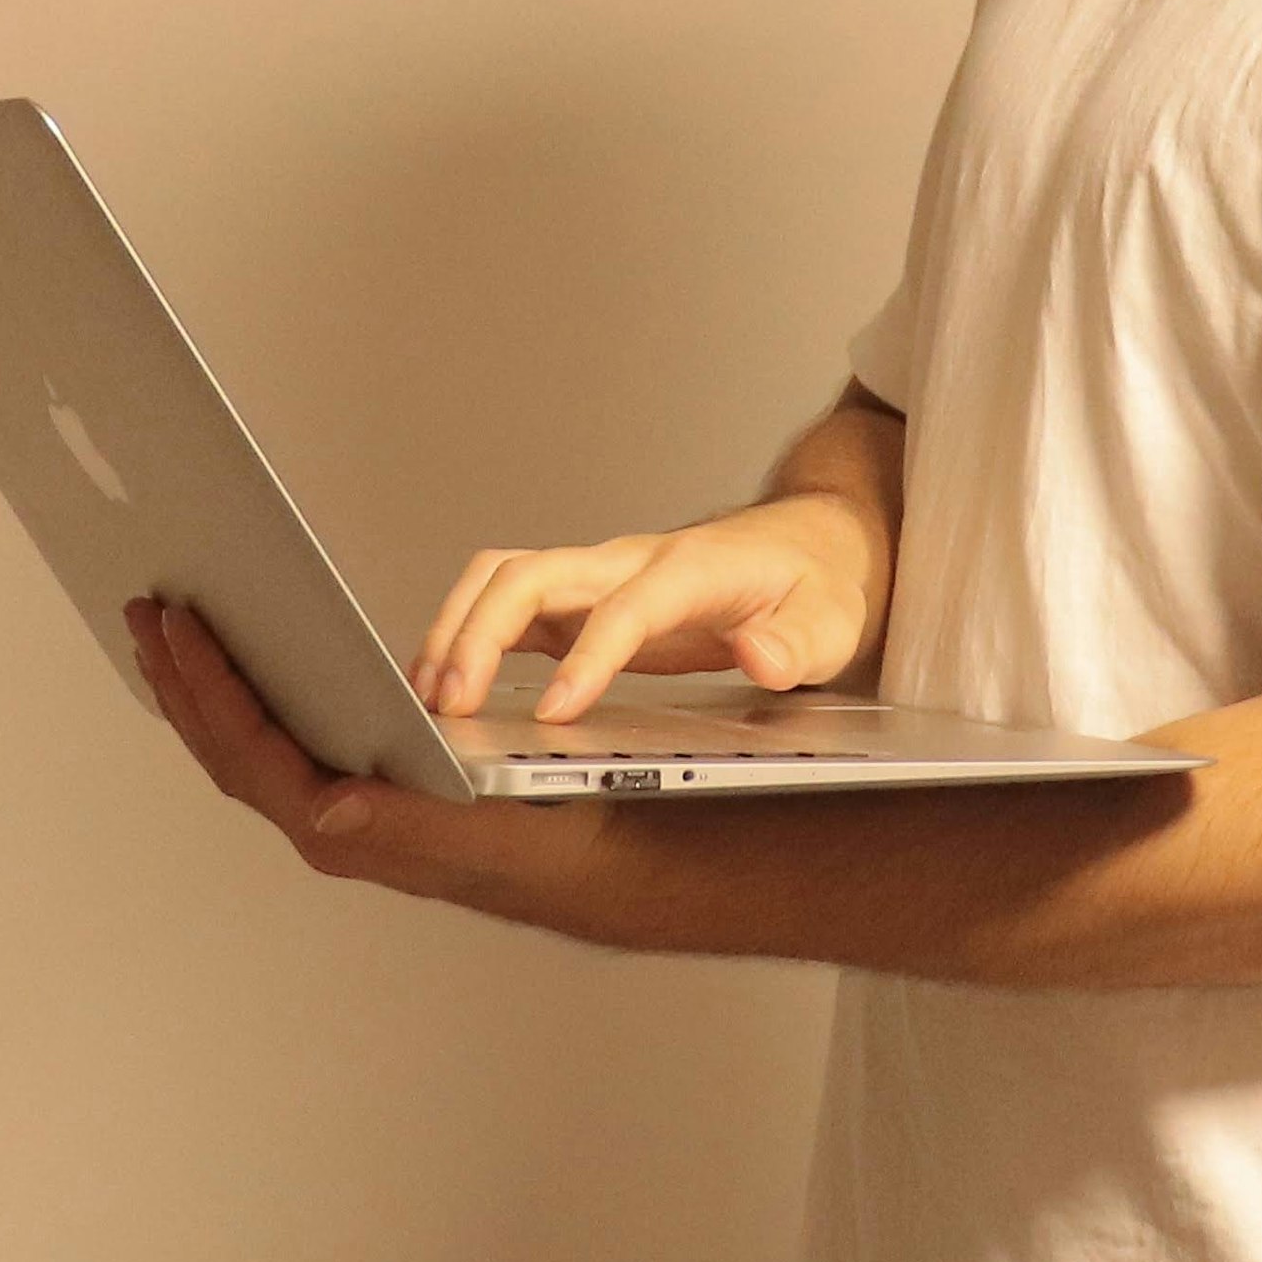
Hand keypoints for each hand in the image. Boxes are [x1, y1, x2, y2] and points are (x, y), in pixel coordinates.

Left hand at [125, 594, 613, 924]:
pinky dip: (244, 697)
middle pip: (226, 748)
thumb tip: (324, 811)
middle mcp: (329, 825)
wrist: (594, 864)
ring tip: (167, 630)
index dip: (207, 687)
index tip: (179, 624)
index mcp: (346, 830)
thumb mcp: (486, 829)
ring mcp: (339, 811)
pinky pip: (277, 743)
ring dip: (200, 688)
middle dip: (179, 680)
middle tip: (143, 610)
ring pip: (244, 747)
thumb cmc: (547, 844)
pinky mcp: (358, 791)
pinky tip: (241, 666)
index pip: (250, 753)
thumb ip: (406, 826)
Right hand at [410, 493, 881, 722]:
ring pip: (504, 579)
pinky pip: (509, 604)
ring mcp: (600, 576)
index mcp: (690, 569)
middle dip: (480, 633)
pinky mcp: (584, 599)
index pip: (626, 608)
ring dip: (457, 629)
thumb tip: (761, 657)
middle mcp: (630, 562)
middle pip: (531, 574)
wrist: (812, 547)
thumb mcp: (833, 622)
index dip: (588, 657)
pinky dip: (466, 637)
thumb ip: (797, 644)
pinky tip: (445, 689)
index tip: (557, 714)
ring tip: (429, 699)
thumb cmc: (818, 587)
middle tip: (452, 706)